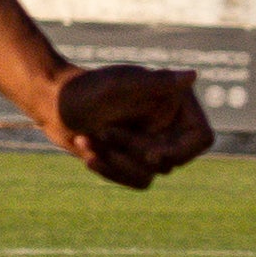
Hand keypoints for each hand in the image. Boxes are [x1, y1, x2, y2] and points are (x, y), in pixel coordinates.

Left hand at [47, 63, 212, 189]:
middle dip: (133, 150)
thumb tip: (192, 75)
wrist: (54, 102)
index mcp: (175, 101)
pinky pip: (136, 181)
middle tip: (105, 131)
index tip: (151, 154)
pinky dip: (110, 169)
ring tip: (87, 138)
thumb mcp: (121, 83)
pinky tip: (87, 151)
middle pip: (170, 160)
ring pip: (151, 174)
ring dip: (116, 160)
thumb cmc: (86, 87)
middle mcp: (170, 124)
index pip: (201, 138)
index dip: (181, 151)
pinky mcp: (135, 160)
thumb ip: (158, 83)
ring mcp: (153, 144)